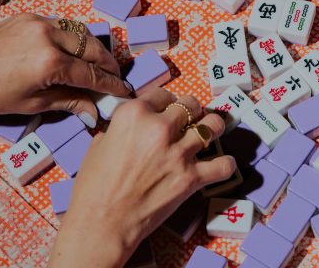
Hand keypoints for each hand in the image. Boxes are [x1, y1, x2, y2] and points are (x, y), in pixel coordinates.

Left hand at [0, 13, 128, 127]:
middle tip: (115, 78)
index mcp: (49, 62)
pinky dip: (74, 37)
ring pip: (80, 31)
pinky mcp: (28, 16)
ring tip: (99, 65)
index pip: (92, 74)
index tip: (123, 92)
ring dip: (93, 48)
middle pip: (92, 47)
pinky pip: (62, 25)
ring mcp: (38, 22)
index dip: (111, 85)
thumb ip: (68, 102)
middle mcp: (48, 35)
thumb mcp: (31, 104)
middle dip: (108, 64)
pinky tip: (75, 51)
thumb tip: (94, 112)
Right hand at [48, 89, 235, 266]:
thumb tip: (130, 126)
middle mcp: (159, 128)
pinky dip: (225, 164)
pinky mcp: (191, 178)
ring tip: (212, 130)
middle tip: (191, 118)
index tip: (168, 107)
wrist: (101, 224)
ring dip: (214, 127)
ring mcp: (178, 153)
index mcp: (134, 115)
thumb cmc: (93, 188)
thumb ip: (119, 128)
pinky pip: (223, 165)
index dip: (166, 101)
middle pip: (190, 105)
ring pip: (212, 126)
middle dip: (191, 110)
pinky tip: (222, 164)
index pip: (162, 94)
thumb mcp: (98, 144)